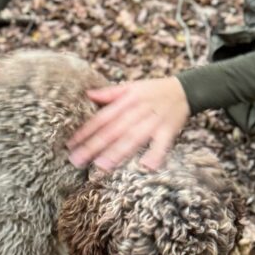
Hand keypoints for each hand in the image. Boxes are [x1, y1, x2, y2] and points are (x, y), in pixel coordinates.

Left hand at [67, 77, 190, 172]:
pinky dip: (156, 154)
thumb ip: (109, 93)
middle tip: (77, 160)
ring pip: (133, 138)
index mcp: (127, 100)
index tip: (70, 144)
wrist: (184, 90)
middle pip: (114, 130)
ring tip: (102, 166)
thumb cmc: (153, 90)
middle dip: (95, 146)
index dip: (86, 131)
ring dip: (118, 152)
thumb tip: (87, 95)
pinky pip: (162, 144)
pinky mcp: (168, 131)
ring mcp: (154, 122)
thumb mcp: (131, 86)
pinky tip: (146, 167)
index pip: (102, 118)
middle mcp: (138, 111)